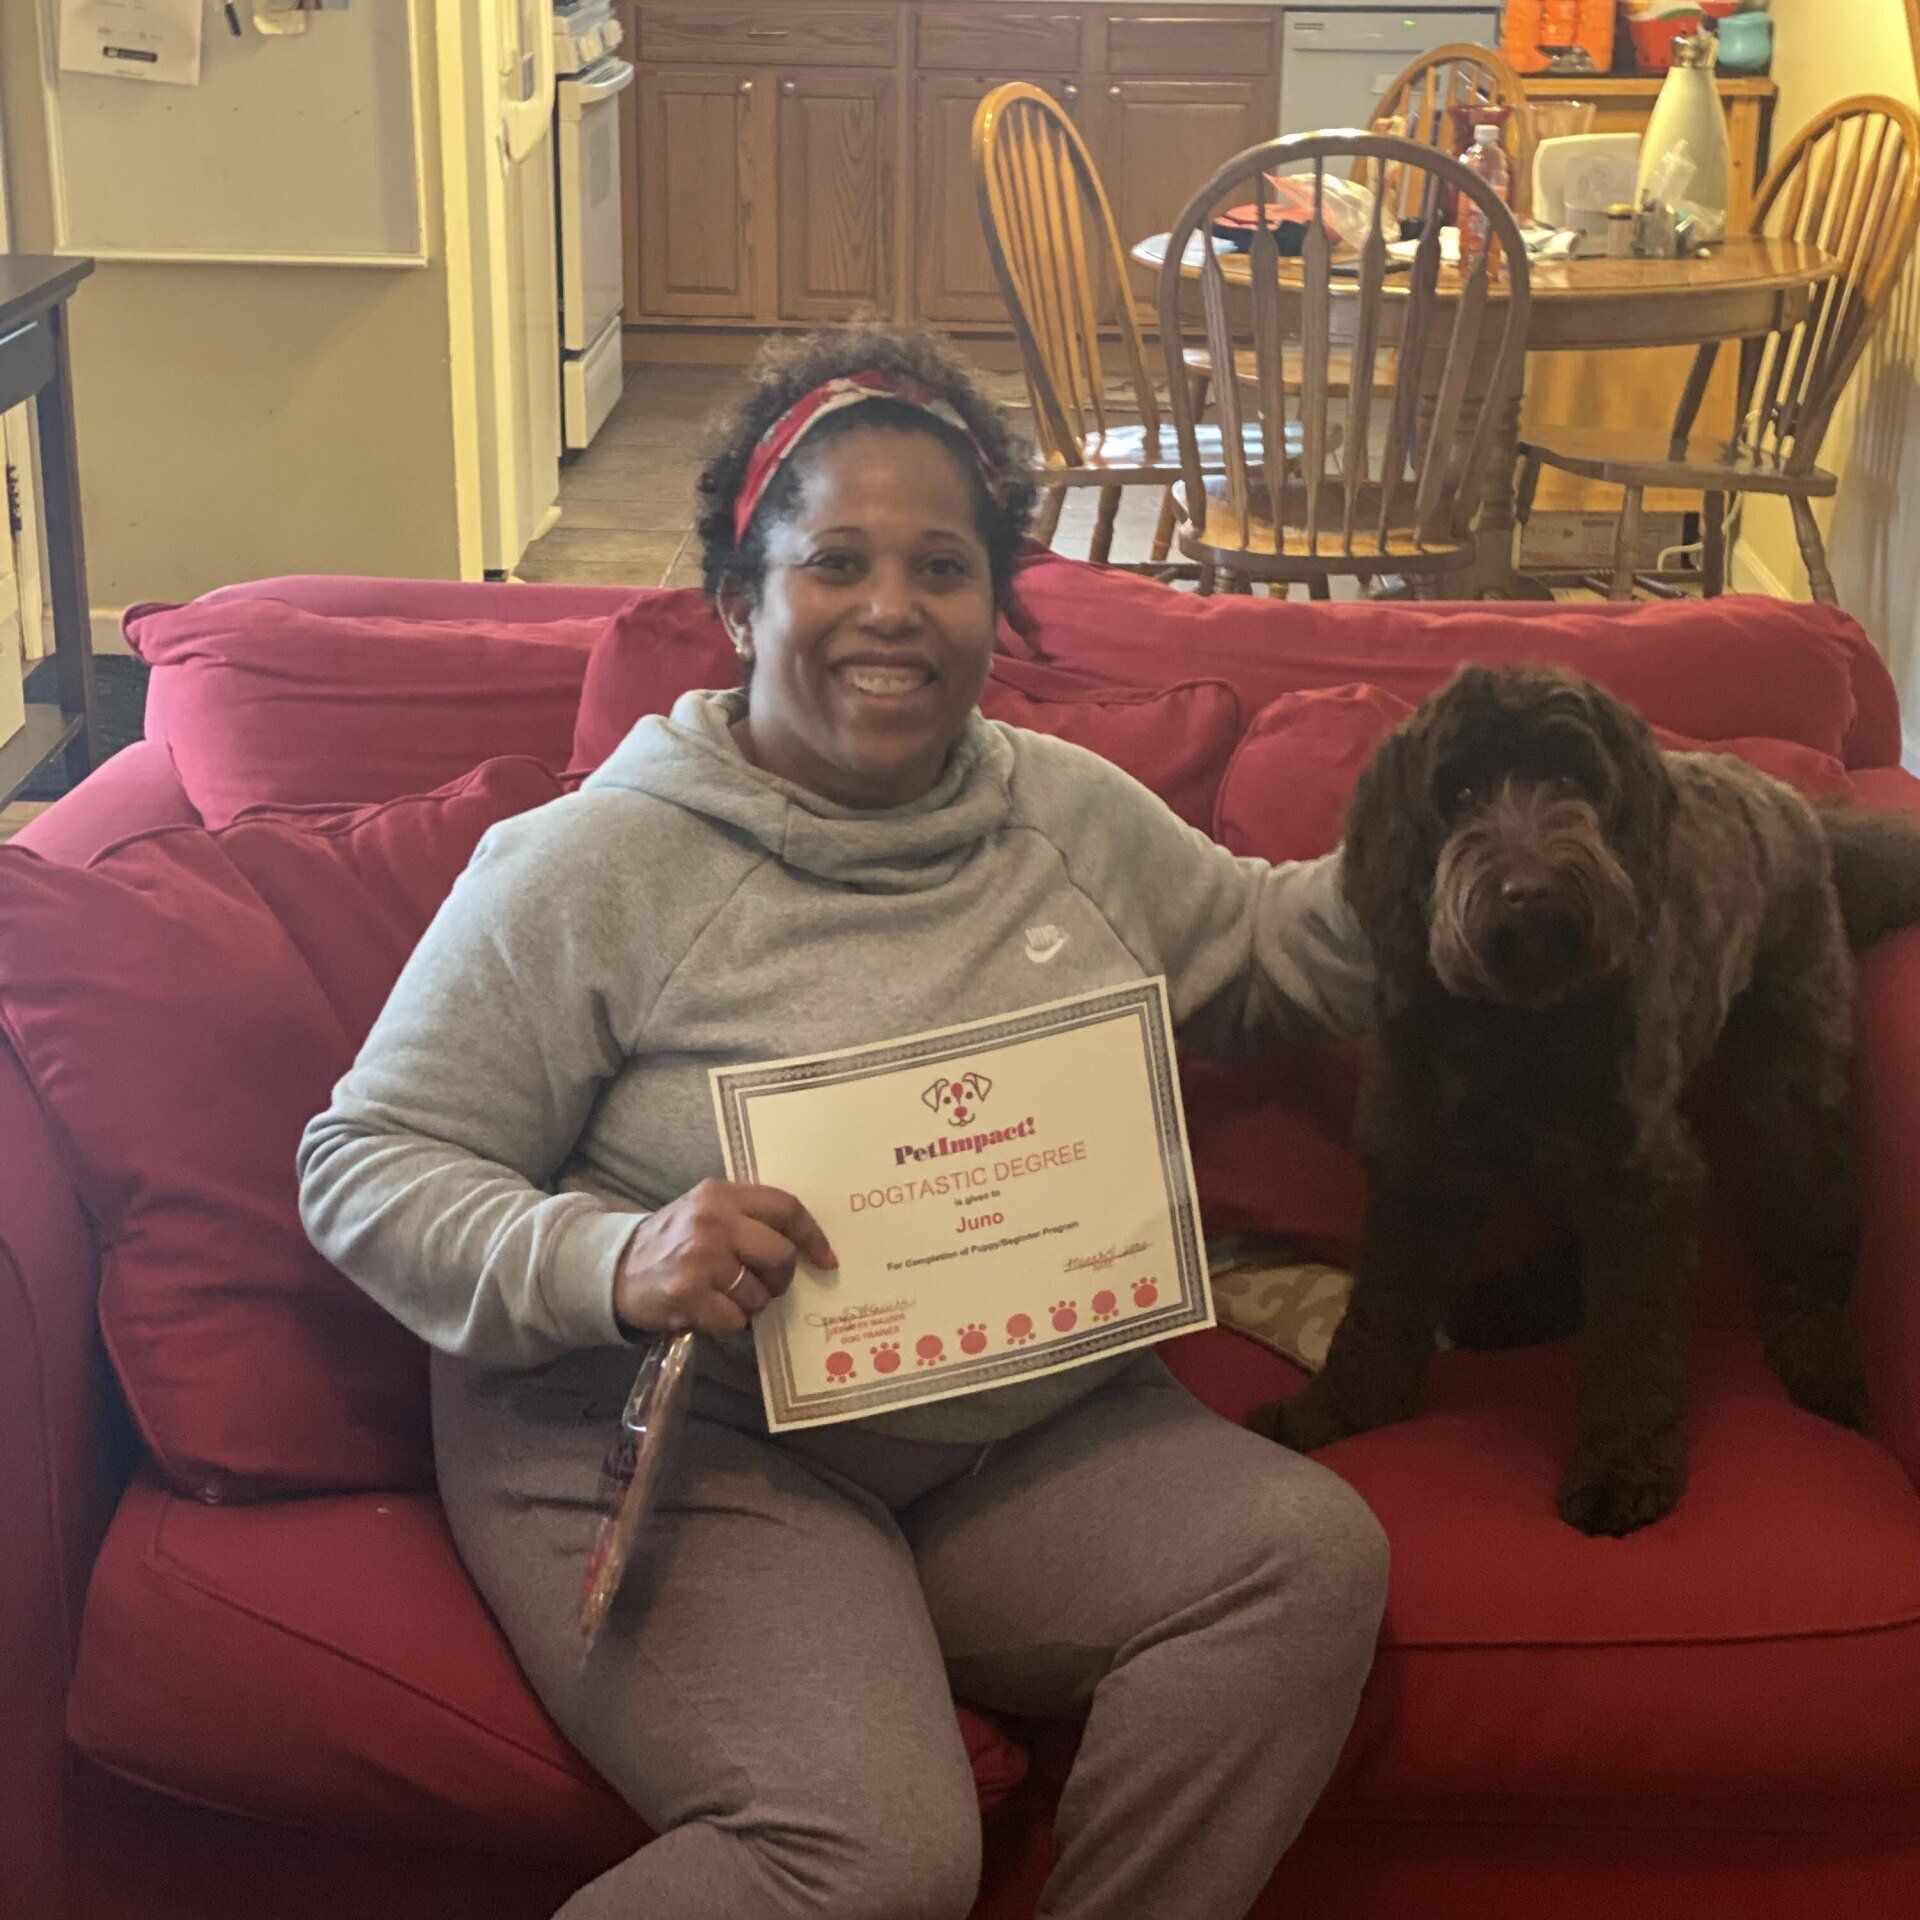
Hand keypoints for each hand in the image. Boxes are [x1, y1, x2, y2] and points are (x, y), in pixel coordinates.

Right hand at [613, 1178, 836, 1339]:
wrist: (614, 1268)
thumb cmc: (672, 1241)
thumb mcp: (706, 1211)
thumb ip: (748, 1216)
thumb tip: (805, 1243)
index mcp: (721, 1194)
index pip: (785, 1208)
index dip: (813, 1236)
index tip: (826, 1259)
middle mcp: (713, 1222)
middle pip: (782, 1255)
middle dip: (782, 1278)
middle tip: (767, 1285)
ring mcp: (701, 1259)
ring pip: (760, 1293)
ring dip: (751, 1304)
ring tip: (726, 1296)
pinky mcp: (689, 1295)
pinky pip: (736, 1320)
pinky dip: (729, 1323)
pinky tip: (709, 1312)